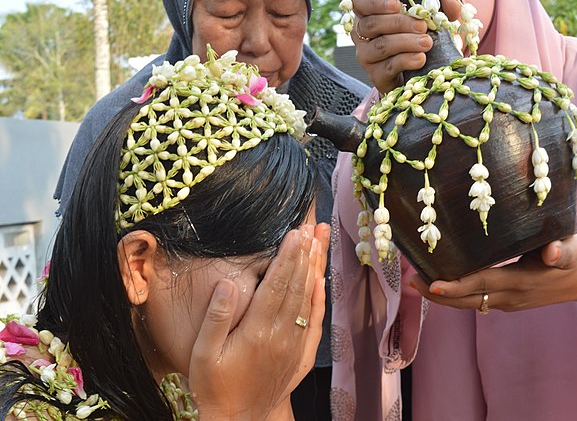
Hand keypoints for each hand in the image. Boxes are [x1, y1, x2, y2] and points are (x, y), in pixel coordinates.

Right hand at [188, 223, 330, 418]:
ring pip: (308, 298)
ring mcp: (295, 344)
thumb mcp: (204, 354)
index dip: (287, 256)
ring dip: (315, 268)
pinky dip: (319, 298)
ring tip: (321, 241)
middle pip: (297, 285)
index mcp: (257, 331)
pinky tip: (321, 281)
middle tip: (313, 226)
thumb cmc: (216, 386)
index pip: (277, 284)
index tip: (296, 232)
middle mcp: (281, 335)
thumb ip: (217, 317)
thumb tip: (230, 283)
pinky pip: (314, 321)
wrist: (241, 420)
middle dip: (305, 253)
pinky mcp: (301, 354)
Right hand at [352, 0, 461, 93]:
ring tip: (426, 43)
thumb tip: (448, 2)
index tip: (397, 4)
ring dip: (406, 42)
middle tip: (422, 26)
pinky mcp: (376, 75)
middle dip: (399, 23)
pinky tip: (420, 58)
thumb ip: (438, 11)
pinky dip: (406, 61)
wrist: (416, 76)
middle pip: (372, 24)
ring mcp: (367, 56)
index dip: (375, 2)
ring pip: (381, 45)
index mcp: (369, 14)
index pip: (361, 2)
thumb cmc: (418, 43)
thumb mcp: (429, 23)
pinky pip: (388, 66)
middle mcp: (363, 34)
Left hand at [408, 234, 576, 311]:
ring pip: (468, 303)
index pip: (483, 283)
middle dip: (437, 293)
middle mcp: (510, 296)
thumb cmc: (574, 257)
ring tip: (415, 280)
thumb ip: (563, 251)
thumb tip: (552, 252)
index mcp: (522, 280)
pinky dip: (454, 294)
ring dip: (441, 296)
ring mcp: (506, 302)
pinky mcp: (504, 302)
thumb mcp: (573, 249)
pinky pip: (474, 301)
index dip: (457, 285)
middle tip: (410, 279)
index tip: (432, 283)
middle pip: (467, 300)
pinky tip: (437, 283)